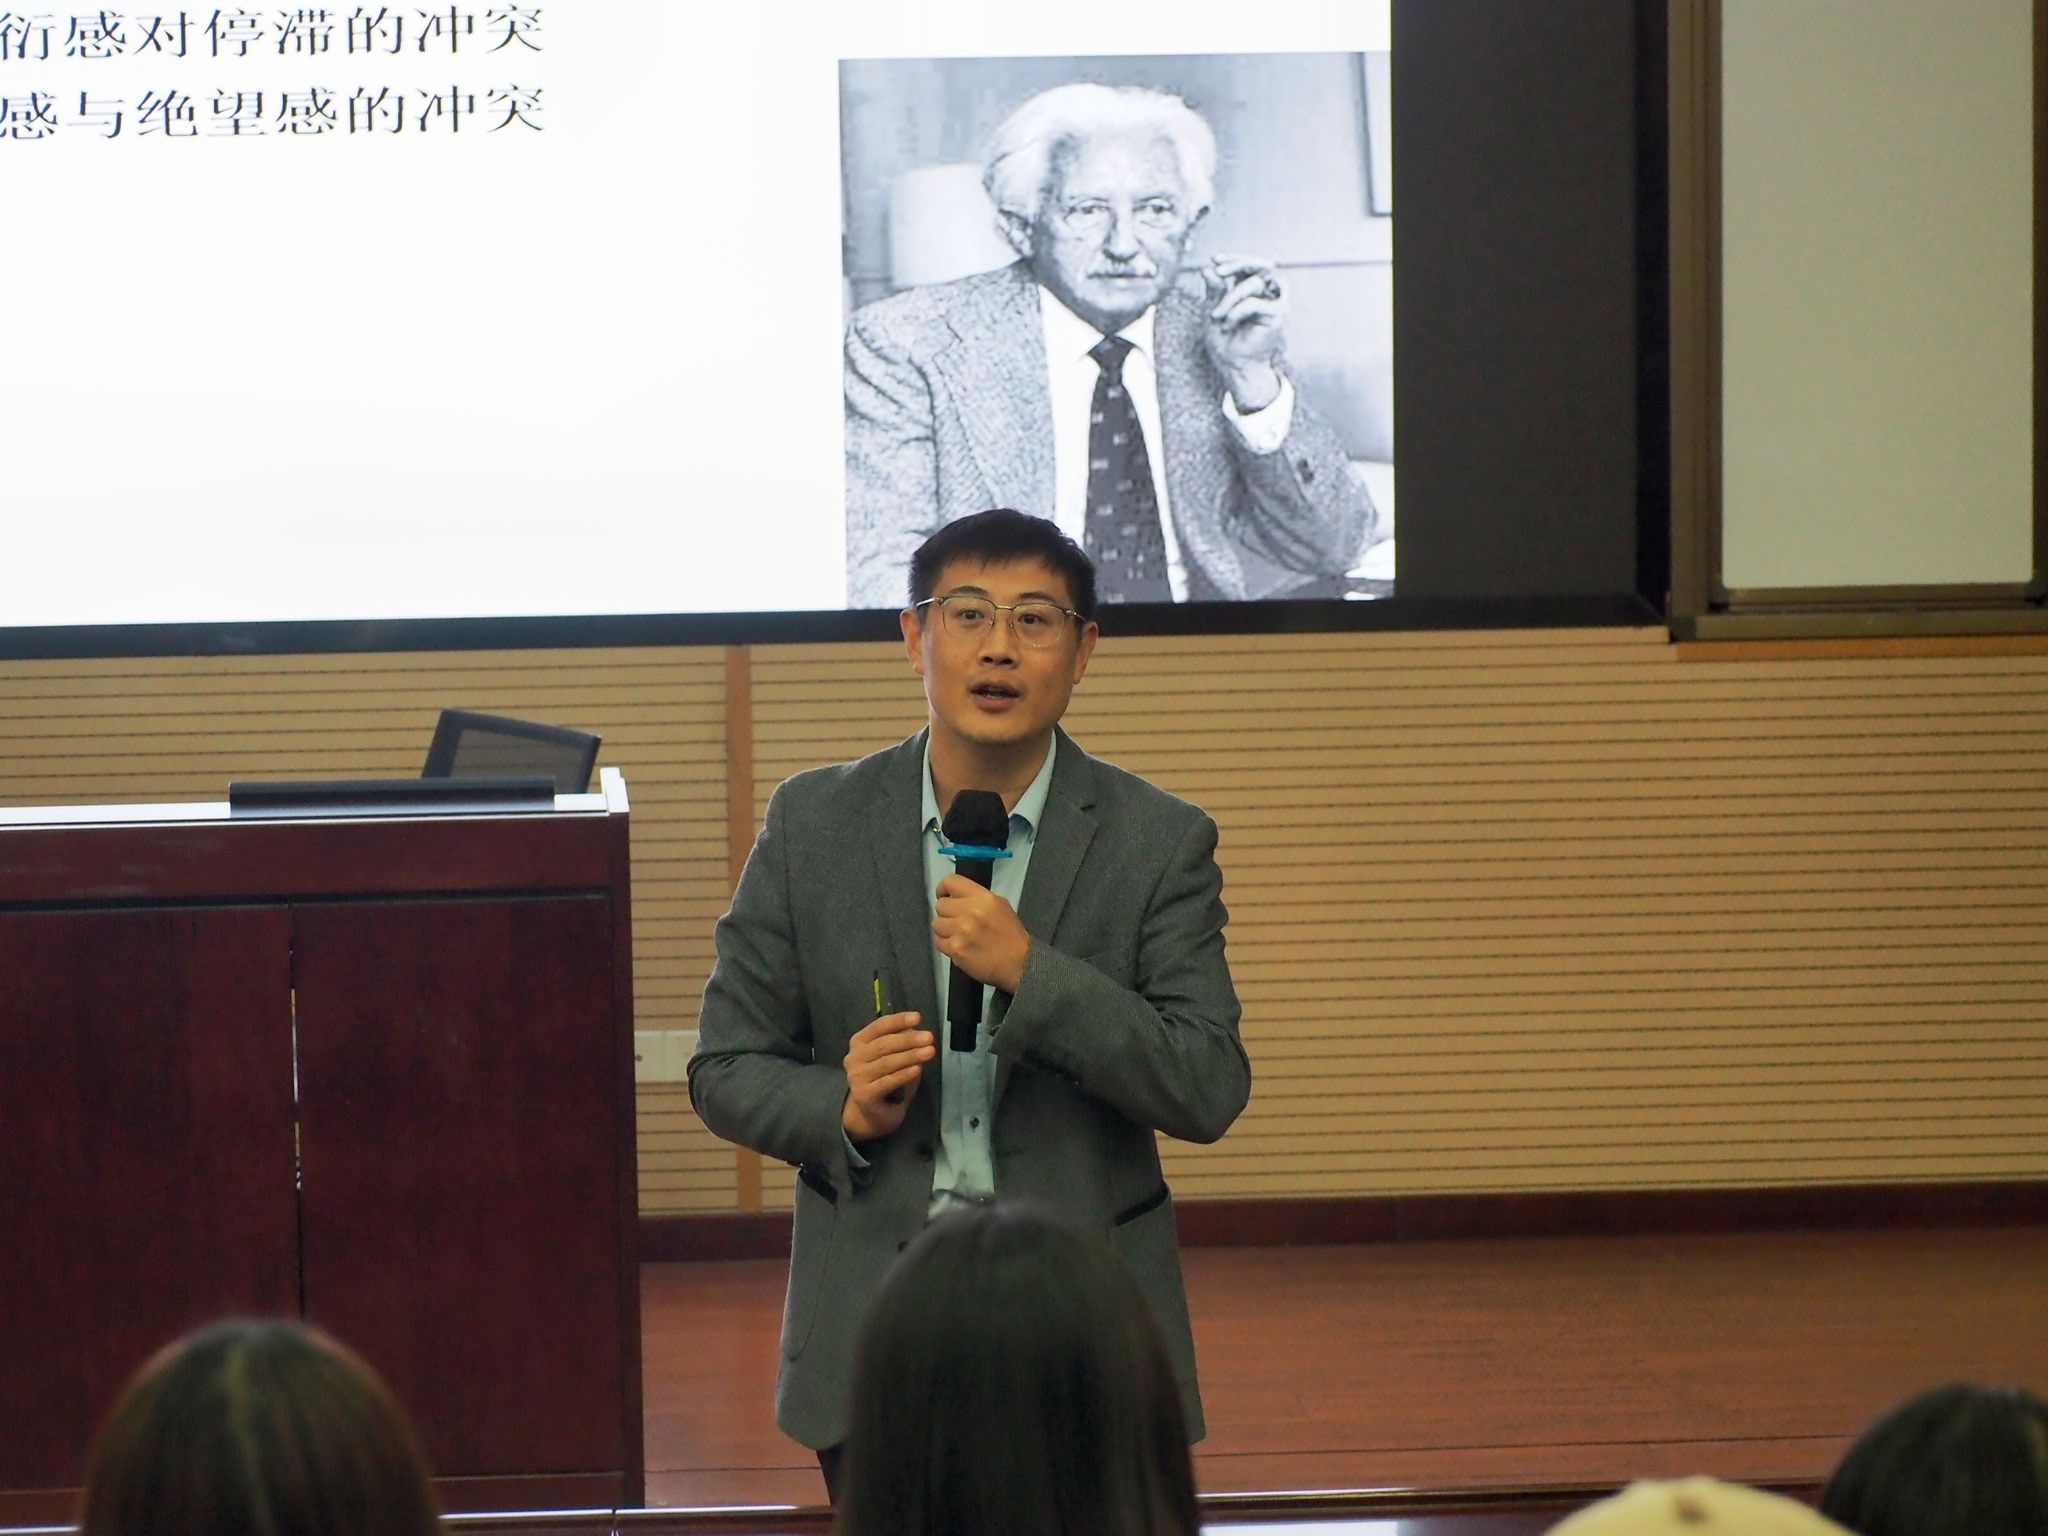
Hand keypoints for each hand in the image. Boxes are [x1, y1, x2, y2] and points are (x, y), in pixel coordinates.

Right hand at [841, 1010, 931, 1141]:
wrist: (869, 1113)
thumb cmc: (882, 1079)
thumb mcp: (892, 1056)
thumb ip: (901, 1043)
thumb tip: (917, 1030)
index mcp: (859, 1042)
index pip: (878, 1026)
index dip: (898, 1020)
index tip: (918, 1018)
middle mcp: (853, 1058)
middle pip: (883, 1044)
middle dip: (908, 1040)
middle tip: (929, 1037)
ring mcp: (856, 1077)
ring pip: (887, 1063)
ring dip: (910, 1056)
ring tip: (929, 1052)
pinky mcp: (864, 1095)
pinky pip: (887, 1082)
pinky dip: (903, 1075)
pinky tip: (917, 1070)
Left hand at [933, 875, 1030, 994]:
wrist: (1020, 963)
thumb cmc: (1011, 937)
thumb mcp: (1000, 906)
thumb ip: (977, 898)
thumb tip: (957, 896)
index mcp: (983, 898)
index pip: (951, 882)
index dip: (943, 889)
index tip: (943, 895)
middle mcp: (971, 912)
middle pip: (941, 905)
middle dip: (947, 914)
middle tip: (957, 922)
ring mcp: (962, 931)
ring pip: (936, 924)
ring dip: (945, 930)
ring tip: (959, 936)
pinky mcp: (956, 949)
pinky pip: (939, 942)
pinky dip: (947, 945)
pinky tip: (960, 947)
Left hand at [1201, 253, 1285, 411]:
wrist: (1235, 367)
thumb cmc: (1224, 342)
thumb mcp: (1213, 311)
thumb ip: (1213, 290)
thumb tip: (1207, 269)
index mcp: (1251, 290)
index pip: (1247, 265)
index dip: (1232, 259)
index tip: (1214, 260)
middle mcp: (1266, 293)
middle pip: (1258, 265)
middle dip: (1237, 264)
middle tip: (1219, 270)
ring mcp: (1274, 302)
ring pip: (1254, 282)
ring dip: (1229, 298)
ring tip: (1215, 316)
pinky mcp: (1279, 314)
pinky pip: (1253, 302)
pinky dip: (1236, 312)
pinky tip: (1227, 325)